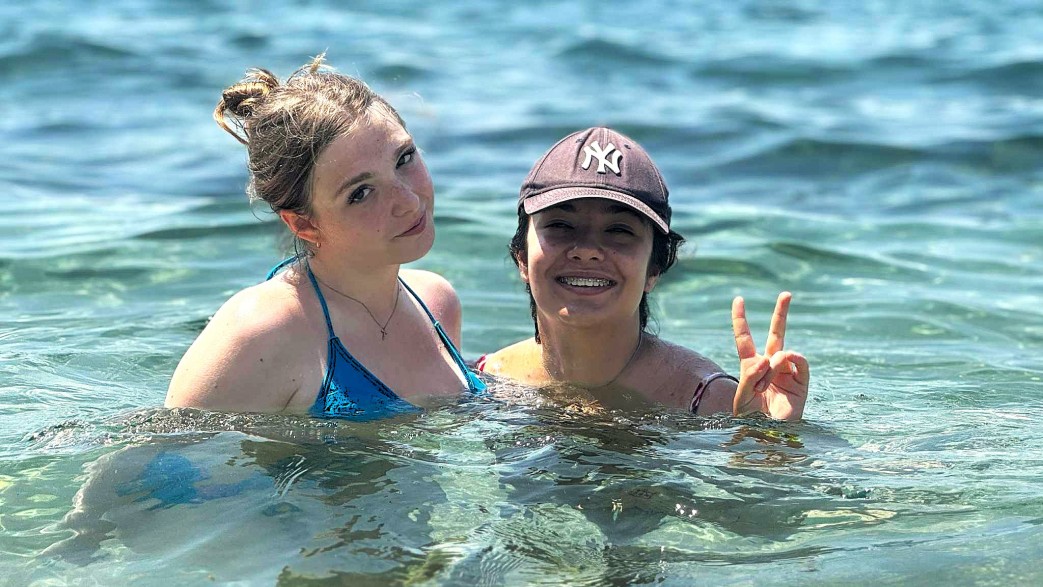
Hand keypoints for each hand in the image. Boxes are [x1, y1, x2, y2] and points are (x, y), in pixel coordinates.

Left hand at [731, 292, 809, 420]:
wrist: (769, 436)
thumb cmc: (752, 419)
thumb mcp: (742, 397)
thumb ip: (751, 375)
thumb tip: (770, 358)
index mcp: (751, 367)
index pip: (745, 338)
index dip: (741, 319)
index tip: (739, 299)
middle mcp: (770, 365)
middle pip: (776, 333)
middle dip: (781, 313)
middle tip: (786, 294)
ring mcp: (787, 372)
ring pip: (779, 353)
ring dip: (769, 369)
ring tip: (765, 387)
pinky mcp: (801, 381)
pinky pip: (798, 361)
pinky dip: (790, 360)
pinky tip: (786, 361)